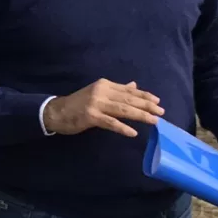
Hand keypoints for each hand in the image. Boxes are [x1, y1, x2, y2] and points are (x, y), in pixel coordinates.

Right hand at [42, 79, 163, 137]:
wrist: (56, 112)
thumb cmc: (78, 104)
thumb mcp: (98, 93)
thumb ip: (116, 90)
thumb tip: (134, 86)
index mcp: (104, 84)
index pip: (128, 90)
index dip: (144, 95)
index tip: (157, 101)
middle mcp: (101, 91)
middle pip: (128, 99)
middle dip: (146, 106)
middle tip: (161, 112)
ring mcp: (96, 103)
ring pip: (123, 109)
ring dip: (139, 115)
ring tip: (153, 120)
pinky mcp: (90, 116)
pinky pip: (110, 123)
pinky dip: (122, 128)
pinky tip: (133, 133)